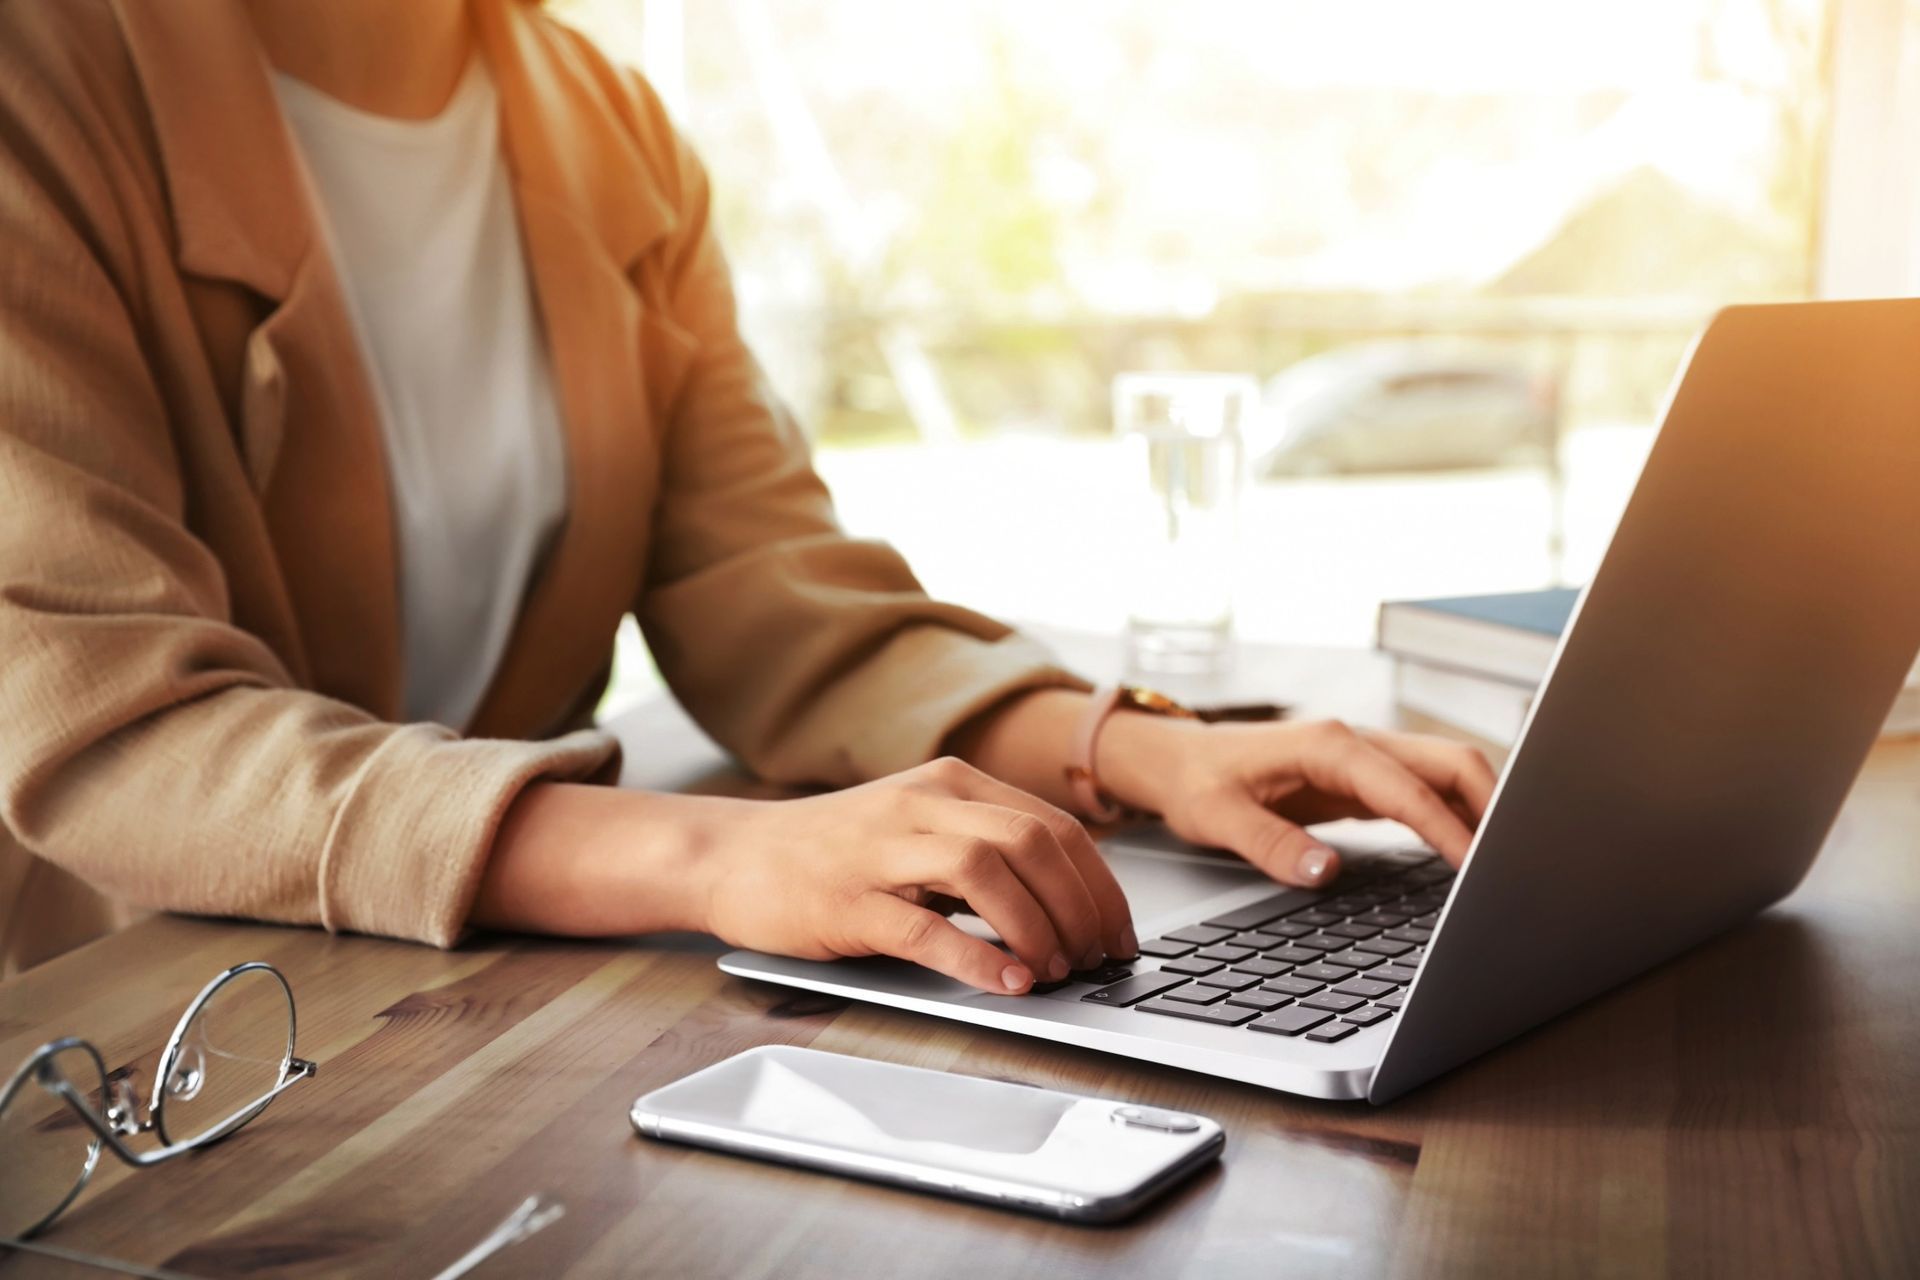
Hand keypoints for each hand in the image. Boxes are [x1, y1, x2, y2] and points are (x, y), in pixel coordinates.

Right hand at [695, 757, 1136, 994]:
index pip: (1054, 826)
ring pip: (988, 870)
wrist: (732, 856)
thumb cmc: (833, 852)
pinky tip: (1007, 983)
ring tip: (1055, 970)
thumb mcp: (918, 830)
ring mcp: (883, 850)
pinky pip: (925, 927)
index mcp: (951, 784)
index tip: (1119, 934)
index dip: (1100, 885)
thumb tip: (1067, 909)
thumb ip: (983, 852)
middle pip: (1034, 842)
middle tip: (1096, 960)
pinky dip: (976, 958)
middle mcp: (923, 804)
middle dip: (1082, 907)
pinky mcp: (848, 901)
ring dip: (1037, 926)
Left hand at [1098, 715, 1497, 888]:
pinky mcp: (1365, 778)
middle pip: (1450, 762)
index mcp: (1327, 745)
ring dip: (1482, 807)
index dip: (1446, 826)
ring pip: (1446, 771)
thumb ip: (1270, 844)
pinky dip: (1457, 814)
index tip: (1476, 866)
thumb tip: (1324, 871)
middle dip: (1492, 805)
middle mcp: (1356, 742)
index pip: (1406, 787)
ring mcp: (1365, 758)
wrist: (1178, 760)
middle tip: (1517, 861)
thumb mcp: (1217, 817)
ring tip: (1508, 860)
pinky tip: (1472, 852)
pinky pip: (1427, 790)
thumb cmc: (1196, 782)